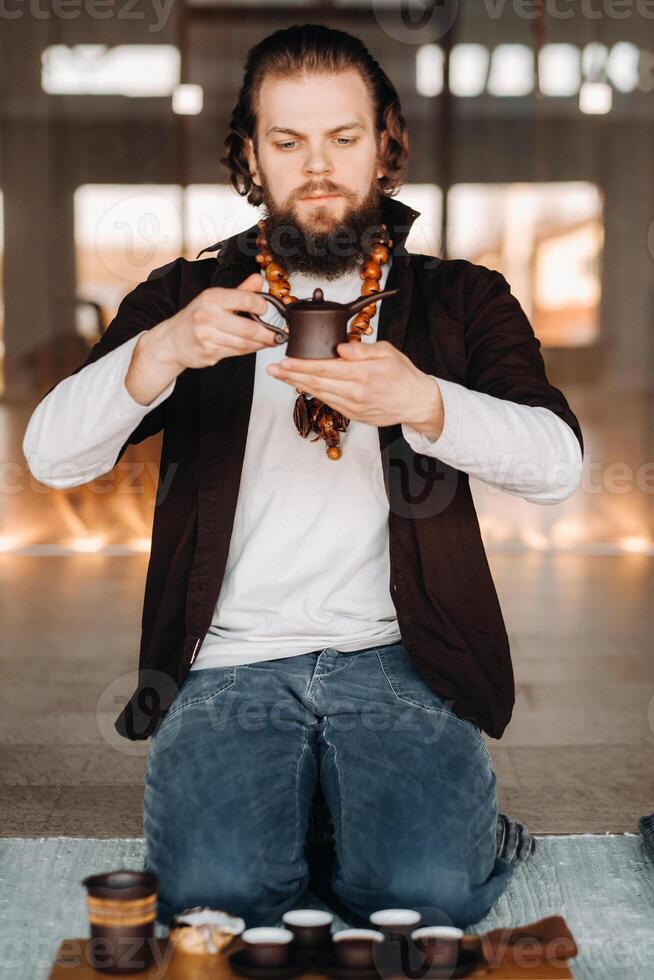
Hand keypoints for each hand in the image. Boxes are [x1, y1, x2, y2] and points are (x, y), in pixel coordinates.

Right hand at [154, 271, 278, 370]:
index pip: (246, 299)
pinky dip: (249, 350)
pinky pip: (237, 353)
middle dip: (268, 333)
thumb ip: (240, 291)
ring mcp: (207, 337)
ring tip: (270, 341)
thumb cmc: (196, 318)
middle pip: (248, 328)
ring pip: (244, 344)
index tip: (267, 310)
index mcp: (212, 298)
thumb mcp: (215, 299)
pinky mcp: (209, 353)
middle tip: (279, 334)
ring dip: (261, 344)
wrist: (172, 341)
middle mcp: (208, 316)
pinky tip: (254, 346)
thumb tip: (259, 280)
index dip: (262, 306)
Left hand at [266, 339, 444, 436]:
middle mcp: (355, 393)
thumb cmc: (403, 374)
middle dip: (291, 375)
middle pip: (316, 382)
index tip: (284, 360)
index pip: (324, 368)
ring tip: (281, 376)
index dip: (301, 365)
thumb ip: (362, 350)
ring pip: (319, 394)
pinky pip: (328, 403)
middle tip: (273, 369)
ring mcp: (353, 407)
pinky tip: (302, 386)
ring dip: (297, 385)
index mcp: (363, 374)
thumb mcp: (387, 352)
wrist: (416, 402)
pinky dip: (313, 393)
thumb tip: (341, 348)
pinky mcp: (353, 416)